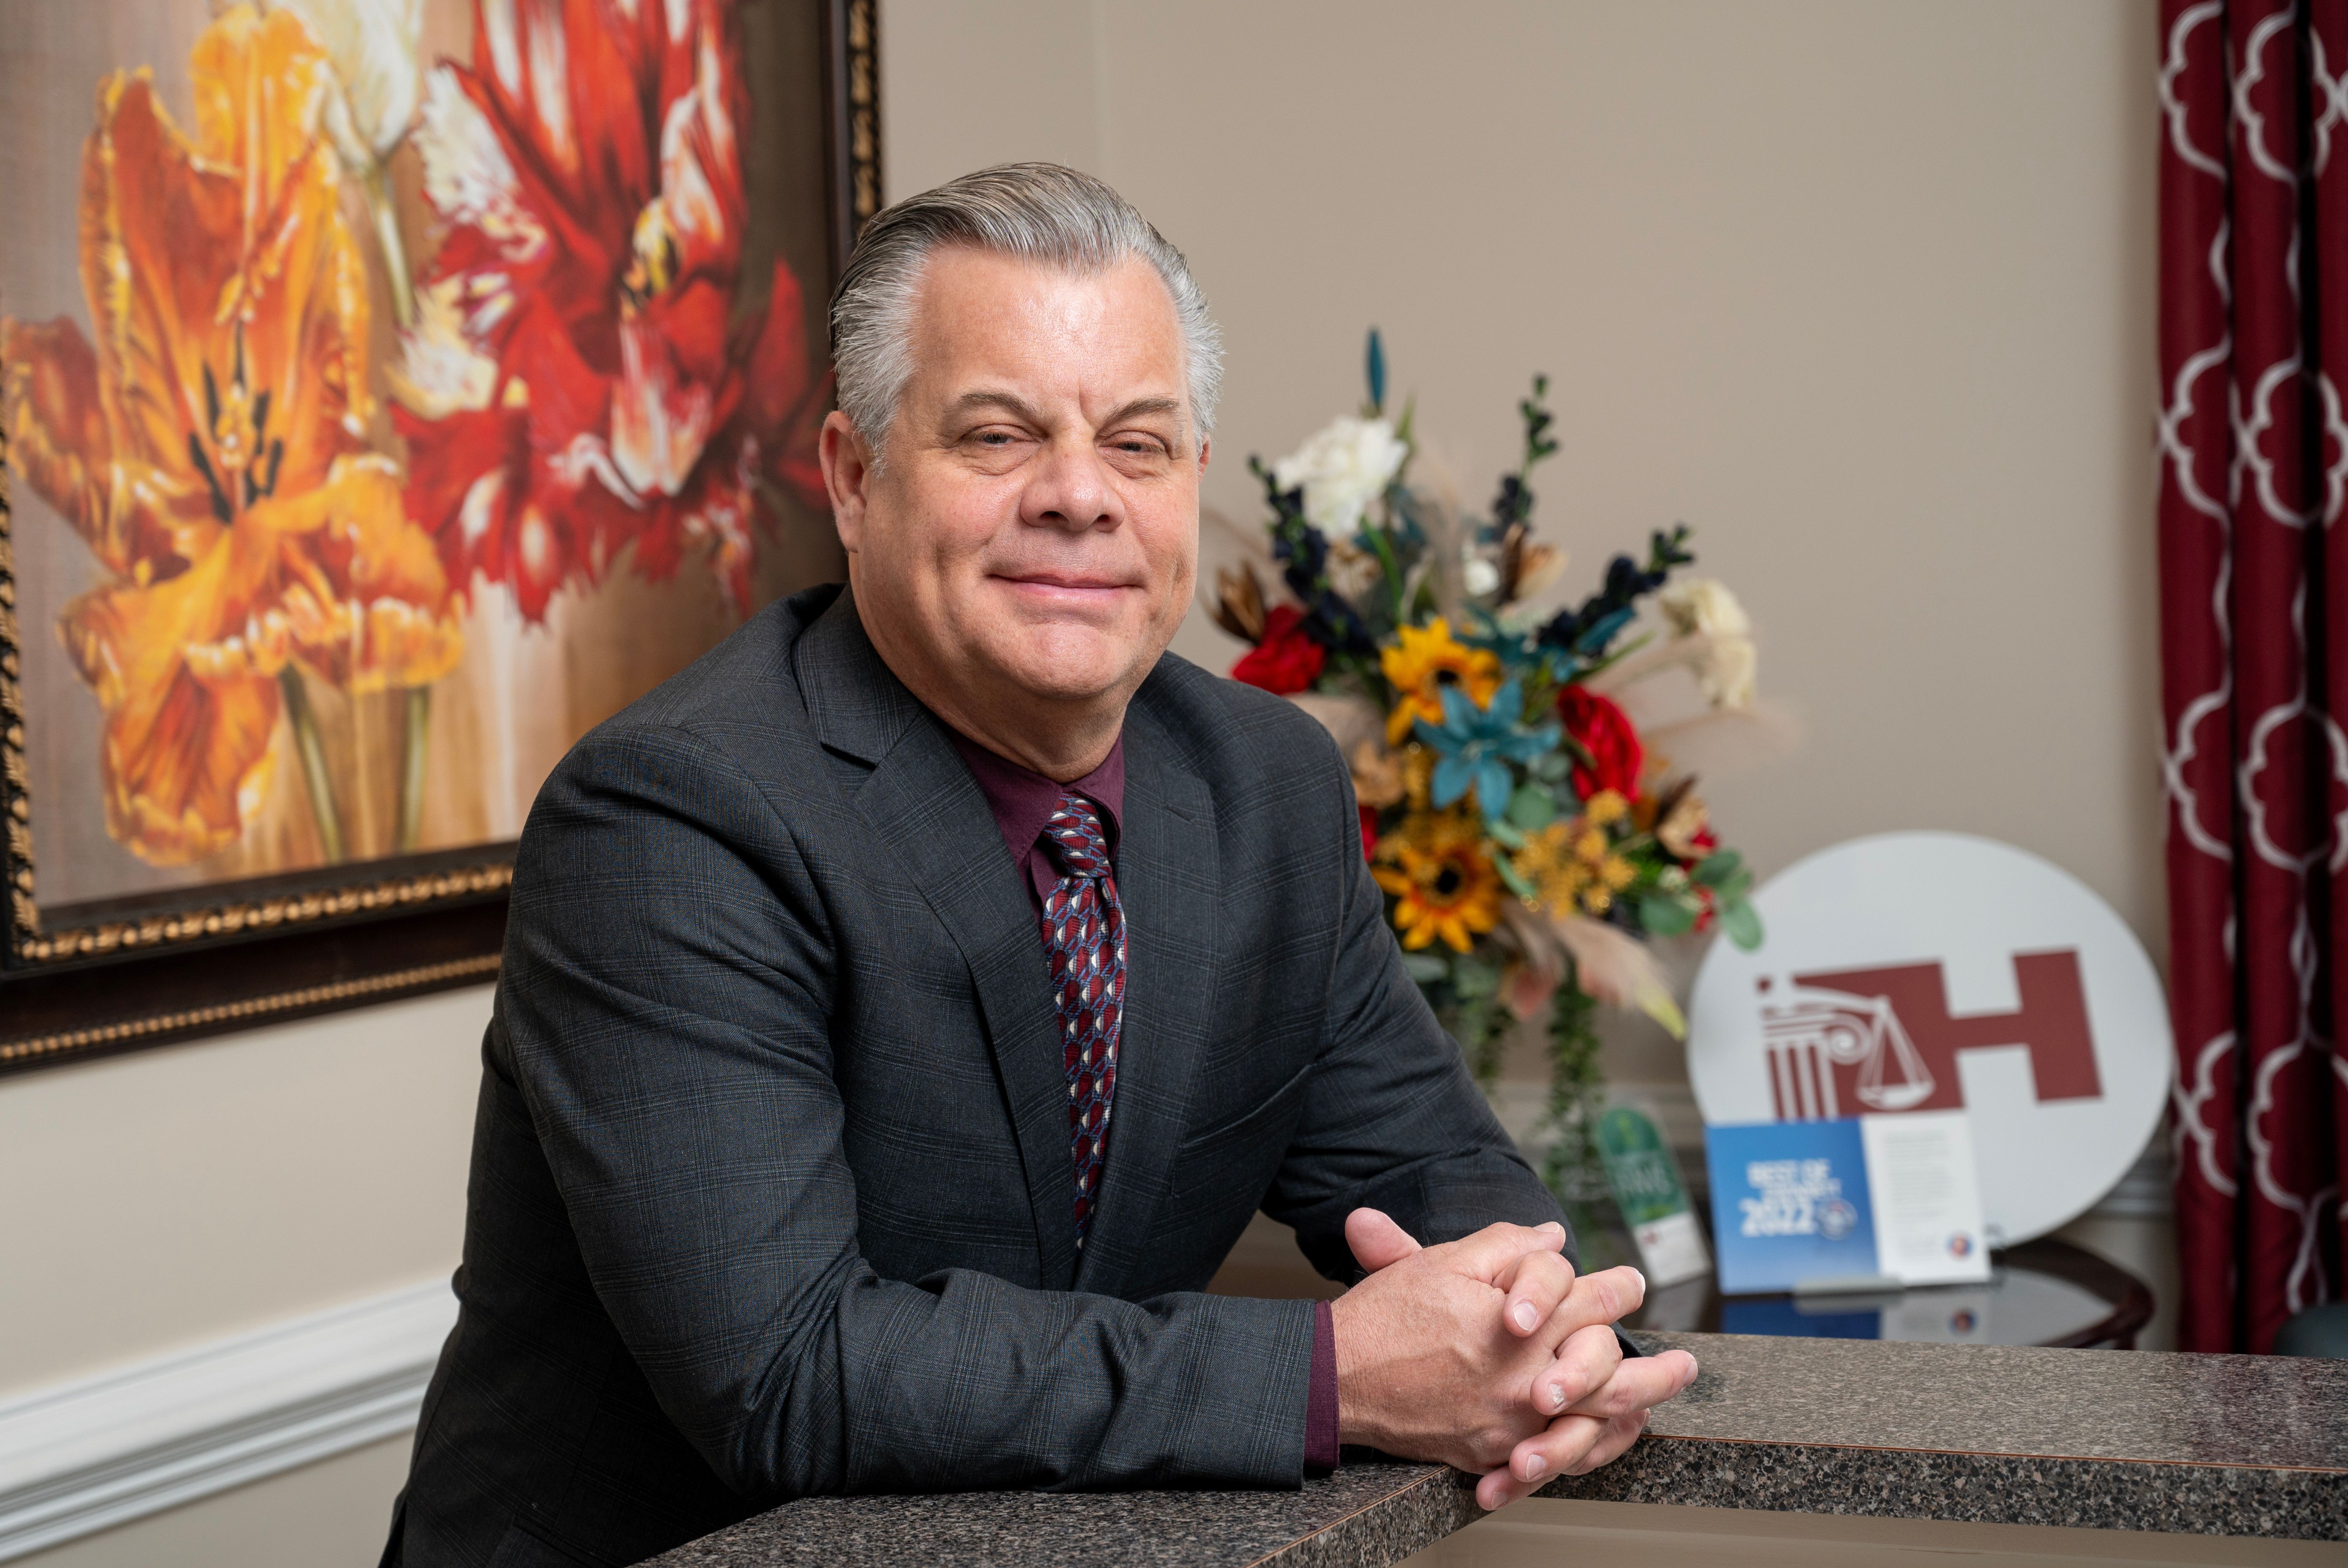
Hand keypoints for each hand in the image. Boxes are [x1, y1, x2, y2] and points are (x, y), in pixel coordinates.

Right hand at [1329, 1209, 1697, 1506]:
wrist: (1337, 1378)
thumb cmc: (1385, 1317)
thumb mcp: (1443, 1261)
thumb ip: (1504, 1246)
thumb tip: (1550, 1237)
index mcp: (1520, 1324)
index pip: (1589, 1300)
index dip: (1617, 1288)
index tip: (1633, 1283)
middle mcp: (1525, 1376)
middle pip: (1611, 1370)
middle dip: (1655, 1367)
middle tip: (1686, 1364)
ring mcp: (1510, 1422)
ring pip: (1593, 1420)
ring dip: (1636, 1411)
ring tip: (1661, 1405)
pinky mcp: (1489, 1451)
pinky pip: (1553, 1458)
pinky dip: (1587, 1450)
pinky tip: (1606, 1439)